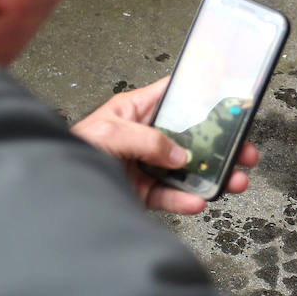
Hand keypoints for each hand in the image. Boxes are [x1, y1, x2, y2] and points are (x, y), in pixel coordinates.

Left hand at [71, 77, 259, 213]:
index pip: (176, 96)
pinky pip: (171, 195)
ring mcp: (147, 165)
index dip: (203, 95)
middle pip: (193, 137)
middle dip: (222, 145)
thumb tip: (178, 153)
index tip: (230, 99)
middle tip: (245, 151)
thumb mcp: (108, 133)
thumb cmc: (68, 151)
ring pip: (189, 169)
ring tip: (233, 181)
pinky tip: (199, 200)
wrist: (52, 194)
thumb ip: (147, 140)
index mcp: (137, 110)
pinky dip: (186, 200)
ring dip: (214, 175)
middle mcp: (146, 137)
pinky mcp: (143, 192)